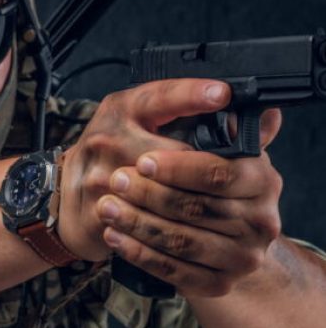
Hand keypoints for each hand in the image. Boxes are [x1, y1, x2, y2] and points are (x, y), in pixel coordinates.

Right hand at [58, 78, 232, 260]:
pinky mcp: (99, 212)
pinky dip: (173, 231)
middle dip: (204, 171)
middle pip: (171, 153)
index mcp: (122, 109)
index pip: (160, 96)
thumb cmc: (110, 156)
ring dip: (195, 205)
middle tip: (236, 186)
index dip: (192, 94)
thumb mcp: (144, 124)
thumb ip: (199, 121)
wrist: (61, 196)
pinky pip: (145, 225)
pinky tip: (195, 234)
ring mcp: (101, 177)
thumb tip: (265, 118)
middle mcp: (108, 137)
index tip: (222, 93)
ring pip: (162, 193)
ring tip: (223, 213)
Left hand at [95, 108, 282, 296]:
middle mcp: (261, 221)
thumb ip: (212, 122)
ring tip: (106, 206)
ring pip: (180, 241)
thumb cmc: (209, 182)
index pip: (219, 172)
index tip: (144, 159)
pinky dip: (140, 254)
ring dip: (138, 223)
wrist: (221, 235)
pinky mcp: (219, 284)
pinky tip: (116, 236)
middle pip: (195, 208)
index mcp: (263, 180)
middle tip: (114, 179)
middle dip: (149, 194)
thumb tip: (220, 92)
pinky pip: (174, 271)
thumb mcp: (215, 147)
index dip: (178, 167)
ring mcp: (242, 257)